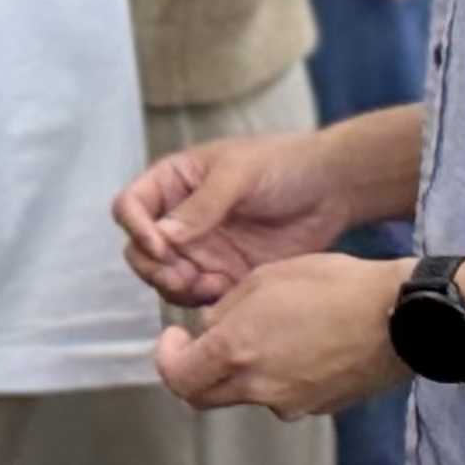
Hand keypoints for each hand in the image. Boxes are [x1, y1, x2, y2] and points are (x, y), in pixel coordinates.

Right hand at [119, 126, 362, 308]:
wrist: (333, 189)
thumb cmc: (285, 164)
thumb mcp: (240, 174)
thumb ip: (203, 205)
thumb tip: (163, 235)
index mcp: (174, 183)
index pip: (131, 207)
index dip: (136, 228)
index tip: (160, 245)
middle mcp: (180, 218)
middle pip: (140, 251)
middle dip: (154, 267)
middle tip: (183, 276)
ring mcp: (202, 249)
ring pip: (165, 278)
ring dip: (177, 288)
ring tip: (209, 286)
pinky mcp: (225, 273)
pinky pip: (199, 295)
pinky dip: (203, 300)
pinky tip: (227, 291)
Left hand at [159, 250, 403, 418]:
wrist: (402, 316)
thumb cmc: (334, 286)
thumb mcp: (265, 279)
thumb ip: (224, 309)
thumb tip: (207, 328)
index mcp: (237, 352)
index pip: (177, 377)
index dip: (168, 357)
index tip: (175, 338)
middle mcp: (260, 388)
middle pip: (204, 396)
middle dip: (195, 372)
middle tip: (202, 344)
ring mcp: (293, 403)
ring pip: (245, 395)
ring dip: (240, 372)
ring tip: (265, 333)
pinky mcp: (321, 407)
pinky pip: (284, 396)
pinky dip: (278, 376)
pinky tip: (300, 345)